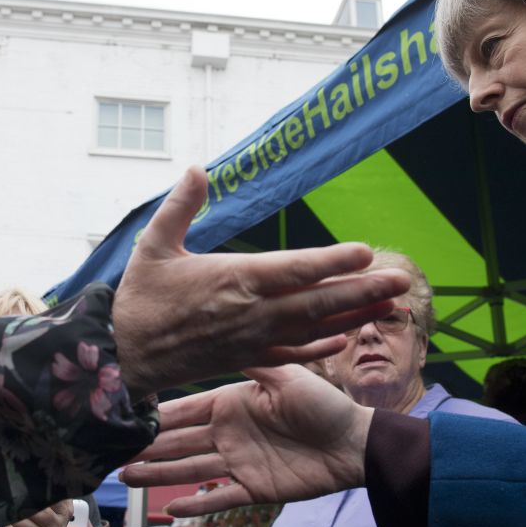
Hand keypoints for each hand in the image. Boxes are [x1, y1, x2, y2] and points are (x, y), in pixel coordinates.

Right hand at [112, 166, 409, 398]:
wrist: (123, 358)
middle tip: (402, 280)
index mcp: (233, 280)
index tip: (365, 252)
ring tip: (391, 307)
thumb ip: (180, 206)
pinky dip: (322, 348)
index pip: (293, 270)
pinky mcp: (247, 358)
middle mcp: (252, 313)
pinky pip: (294, 355)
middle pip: (318, 301)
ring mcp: (253, 340)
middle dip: (364, 290)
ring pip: (314, 329)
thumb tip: (198, 167)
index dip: (332, 262)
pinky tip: (345, 339)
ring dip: (355, 317)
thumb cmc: (139, 299)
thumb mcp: (152, 245)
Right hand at [120, 364, 374, 515]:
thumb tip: (222, 333)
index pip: (185, 410)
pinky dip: (196, 503)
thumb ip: (252, 359)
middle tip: (113, 453)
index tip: (127, 417)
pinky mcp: (254, 488)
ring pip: (190, 470)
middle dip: (148, 448)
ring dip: (160, 475)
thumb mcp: (285, 375)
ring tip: (128, 479)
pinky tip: (170, 508)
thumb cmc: (324, 403)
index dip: (157, 416)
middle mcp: (228, 432)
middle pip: (179, 442)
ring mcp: (239, 461)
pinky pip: (219, 497)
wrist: (355, 443)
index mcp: (232, 403)